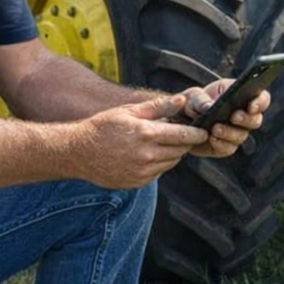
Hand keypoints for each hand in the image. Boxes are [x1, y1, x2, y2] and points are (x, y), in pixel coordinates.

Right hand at [69, 94, 209, 188]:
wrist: (79, 152)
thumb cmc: (104, 126)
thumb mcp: (129, 111)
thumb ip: (159, 107)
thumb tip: (182, 100)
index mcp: (146, 134)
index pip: (183, 136)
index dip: (196, 134)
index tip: (204, 131)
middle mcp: (146, 156)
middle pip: (179, 151)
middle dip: (184, 142)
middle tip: (183, 133)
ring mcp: (142, 172)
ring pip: (170, 163)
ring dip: (172, 153)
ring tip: (162, 142)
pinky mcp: (137, 182)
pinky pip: (158, 173)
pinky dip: (159, 164)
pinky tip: (148, 154)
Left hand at [182, 78, 269, 158]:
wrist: (180, 121)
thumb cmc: (191, 103)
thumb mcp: (194, 96)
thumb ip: (201, 99)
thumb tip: (209, 107)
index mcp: (242, 96)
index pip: (261, 99)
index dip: (260, 102)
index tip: (251, 105)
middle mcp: (243, 115)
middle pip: (256, 120)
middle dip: (246, 119)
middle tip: (234, 117)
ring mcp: (236, 133)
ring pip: (242, 136)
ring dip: (230, 132)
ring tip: (215, 129)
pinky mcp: (225, 146)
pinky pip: (229, 148)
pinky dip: (221, 144)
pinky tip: (212, 139)